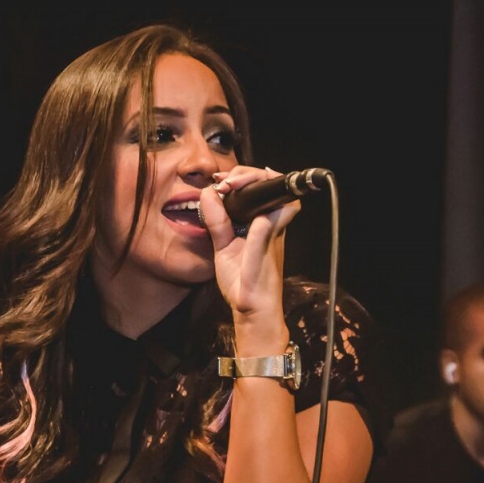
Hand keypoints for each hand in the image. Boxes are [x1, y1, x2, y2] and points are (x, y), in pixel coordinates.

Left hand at [200, 166, 301, 338]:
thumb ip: (217, 221)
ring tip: (230, 184)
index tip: (220, 181)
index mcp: (263, 223)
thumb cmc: (241, 280)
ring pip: (275, 193)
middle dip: (248, 174)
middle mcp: (272, 224)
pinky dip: (253, 209)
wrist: (250, 309)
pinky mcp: (268, 244)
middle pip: (272, 183)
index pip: (263, 188)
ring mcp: (273, 233)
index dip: (245, 177)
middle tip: (224, 181)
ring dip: (252, 181)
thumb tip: (208, 194)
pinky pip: (265, 222)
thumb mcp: (223, 246)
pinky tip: (232, 197)